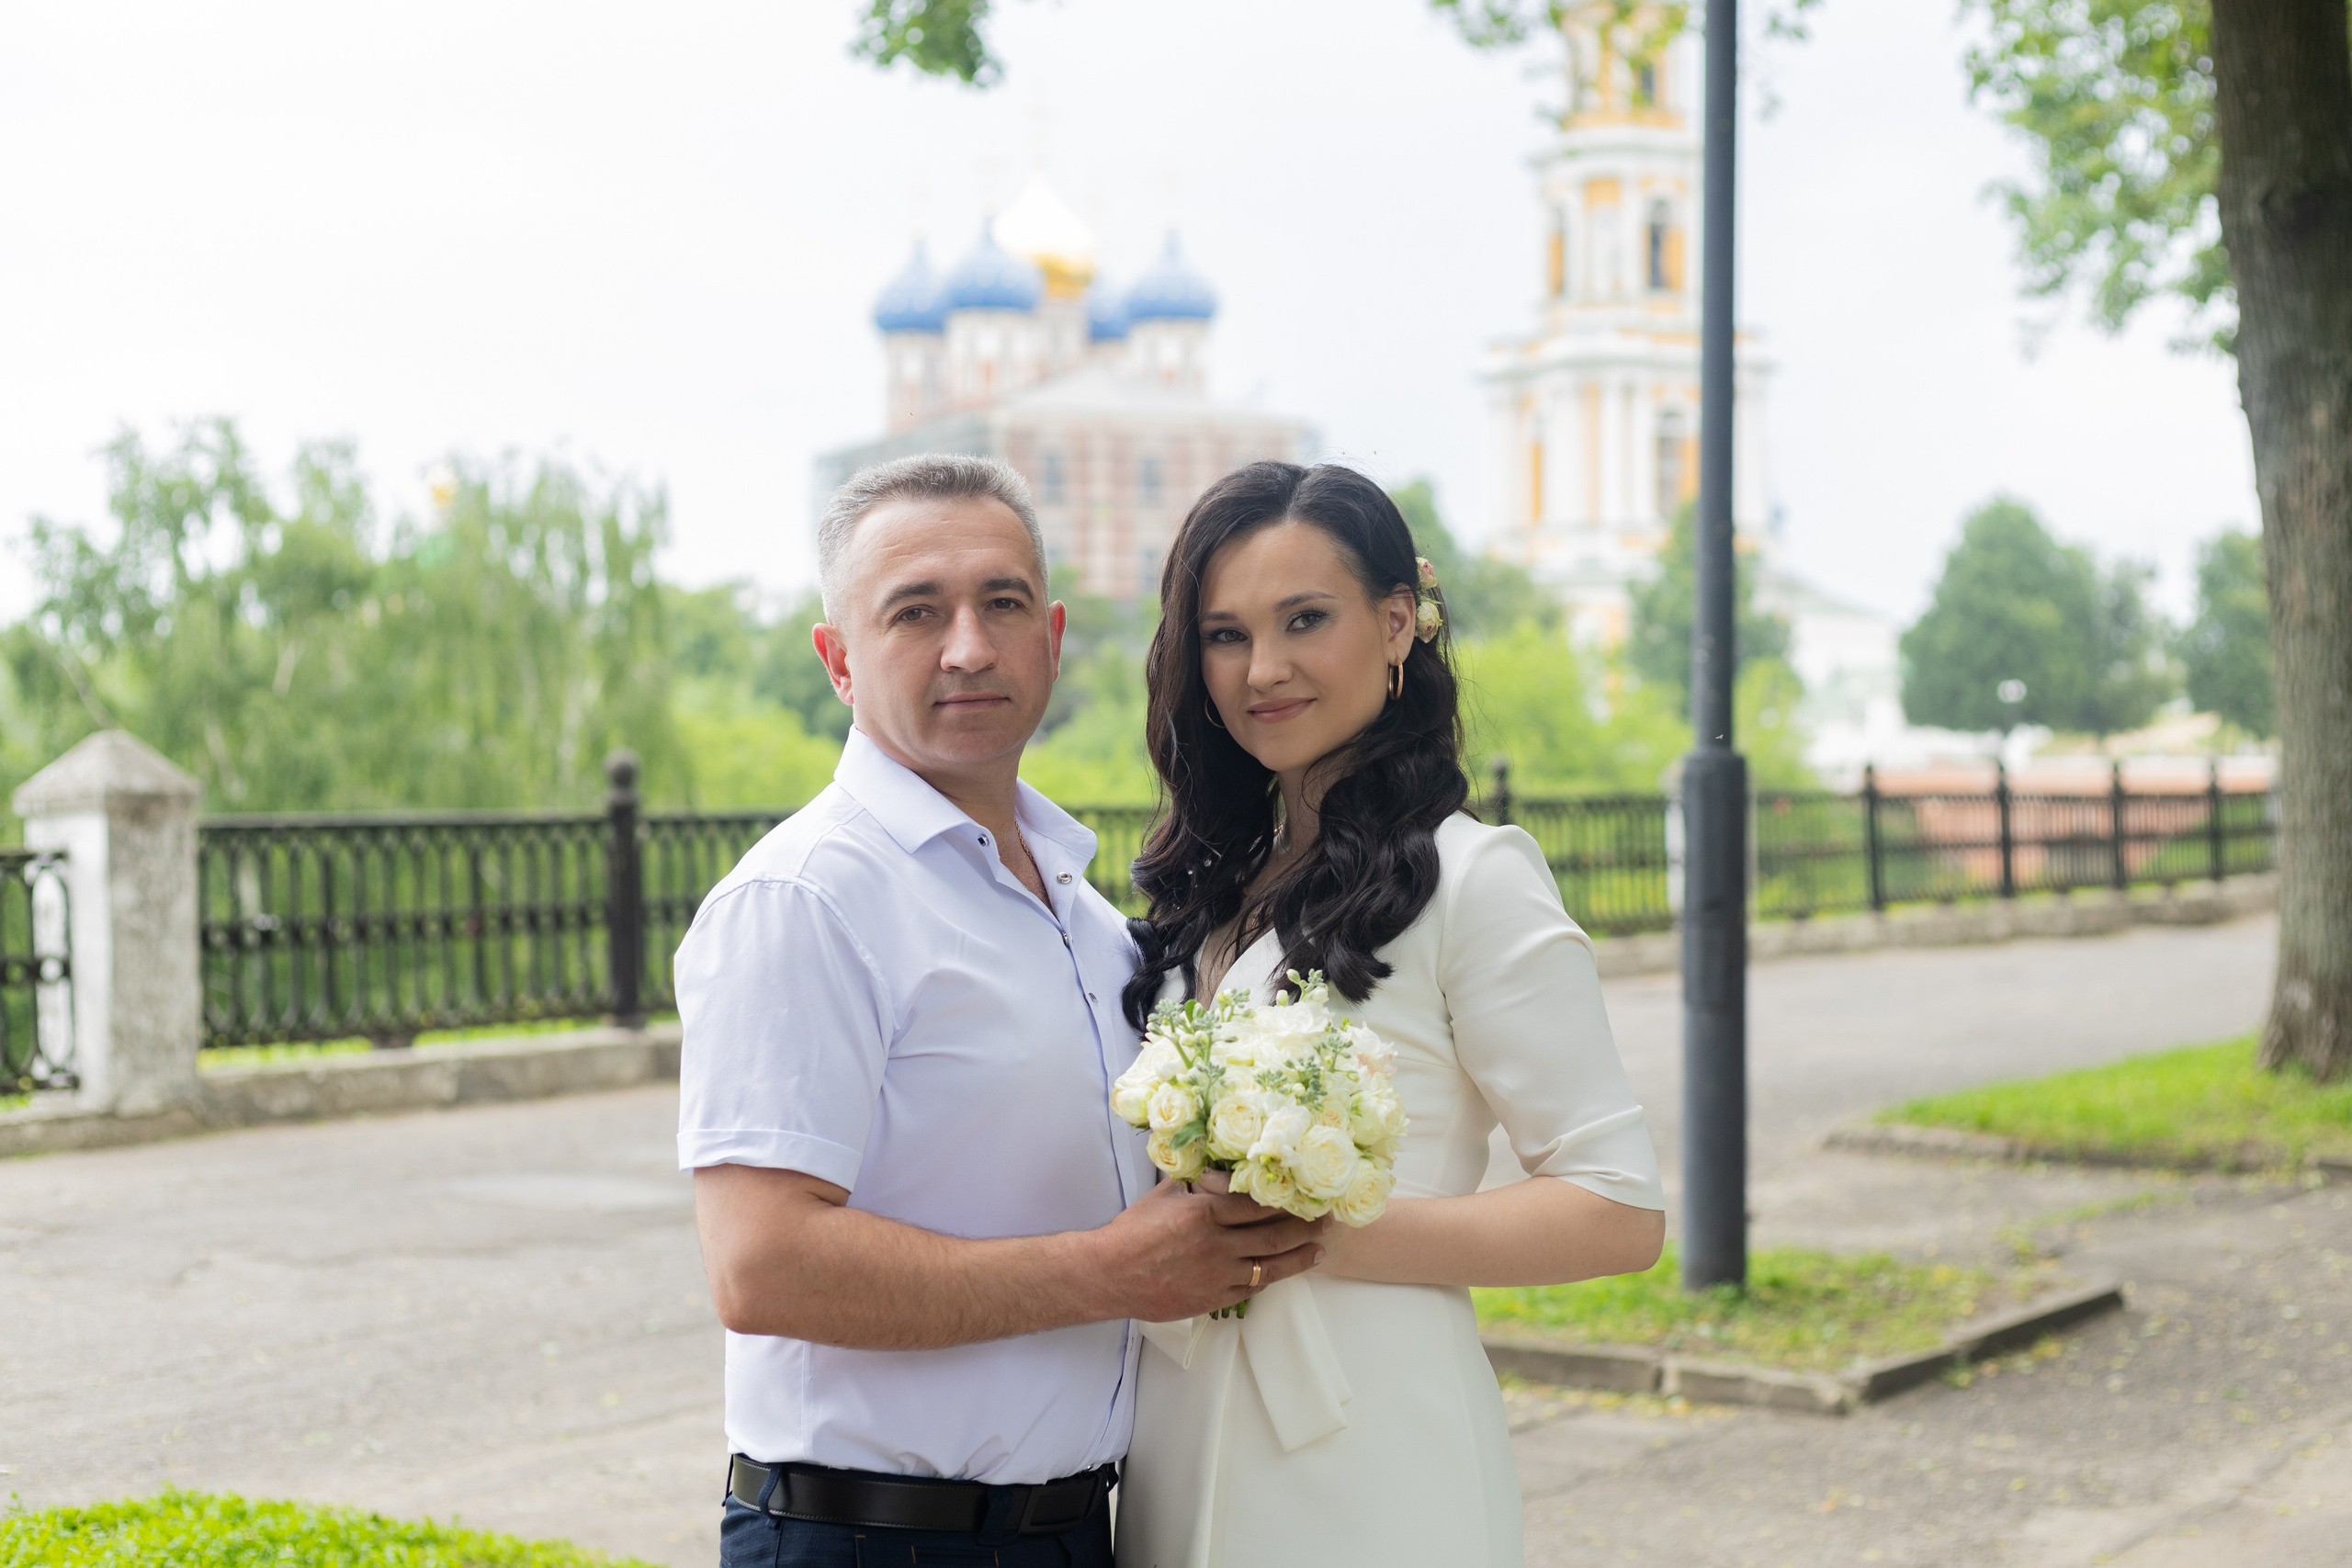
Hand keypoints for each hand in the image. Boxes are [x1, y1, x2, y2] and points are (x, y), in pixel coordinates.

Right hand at [1091, 1178, 1328, 1321]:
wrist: (1110, 1274)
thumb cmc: (1133, 1231)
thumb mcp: (1165, 1195)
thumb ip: (1196, 1184)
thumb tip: (1220, 1170)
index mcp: (1204, 1212)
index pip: (1257, 1204)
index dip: (1286, 1199)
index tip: (1304, 1193)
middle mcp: (1216, 1243)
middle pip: (1273, 1234)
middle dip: (1304, 1227)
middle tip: (1325, 1219)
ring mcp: (1217, 1274)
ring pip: (1270, 1265)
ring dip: (1299, 1255)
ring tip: (1319, 1248)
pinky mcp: (1214, 1297)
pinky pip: (1252, 1286)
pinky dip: (1272, 1276)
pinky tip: (1285, 1269)